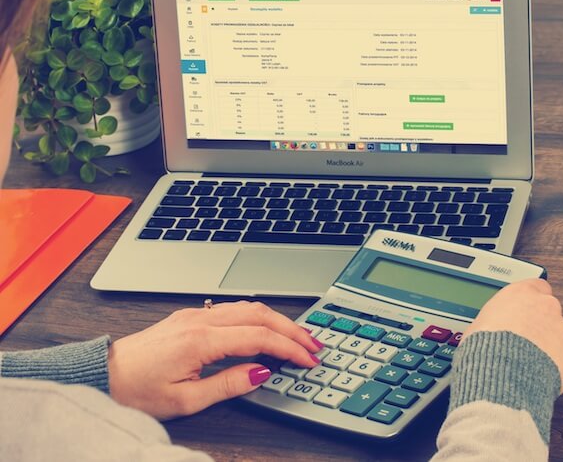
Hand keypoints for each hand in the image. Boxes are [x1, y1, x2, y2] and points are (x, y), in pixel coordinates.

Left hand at [108, 300, 321, 419]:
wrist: (103, 375)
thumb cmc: (136, 391)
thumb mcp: (185, 400)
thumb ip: (228, 384)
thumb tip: (262, 372)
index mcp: (201, 340)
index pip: (260, 337)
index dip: (290, 348)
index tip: (308, 360)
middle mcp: (200, 320)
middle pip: (260, 314)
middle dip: (292, 329)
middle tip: (314, 345)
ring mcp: (195, 314)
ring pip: (248, 307)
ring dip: (277, 320)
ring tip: (298, 336)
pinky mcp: (190, 317)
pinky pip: (234, 309)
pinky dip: (258, 318)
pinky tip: (267, 329)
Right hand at [463, 278, 562, 393]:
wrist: (501, 376)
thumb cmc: (485, 349)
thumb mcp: (478, 325)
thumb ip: (495, 321)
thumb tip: (491, 330)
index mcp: (522, 294)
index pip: (537, 287)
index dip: (531, 303)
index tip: (525, 313)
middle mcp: (547, 307)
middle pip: (550, 313)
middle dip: (540, 328)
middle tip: (524, 345)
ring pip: (561, 338)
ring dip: (550, 349)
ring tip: (530, 366)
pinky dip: (559, 371)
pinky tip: (541, 378)